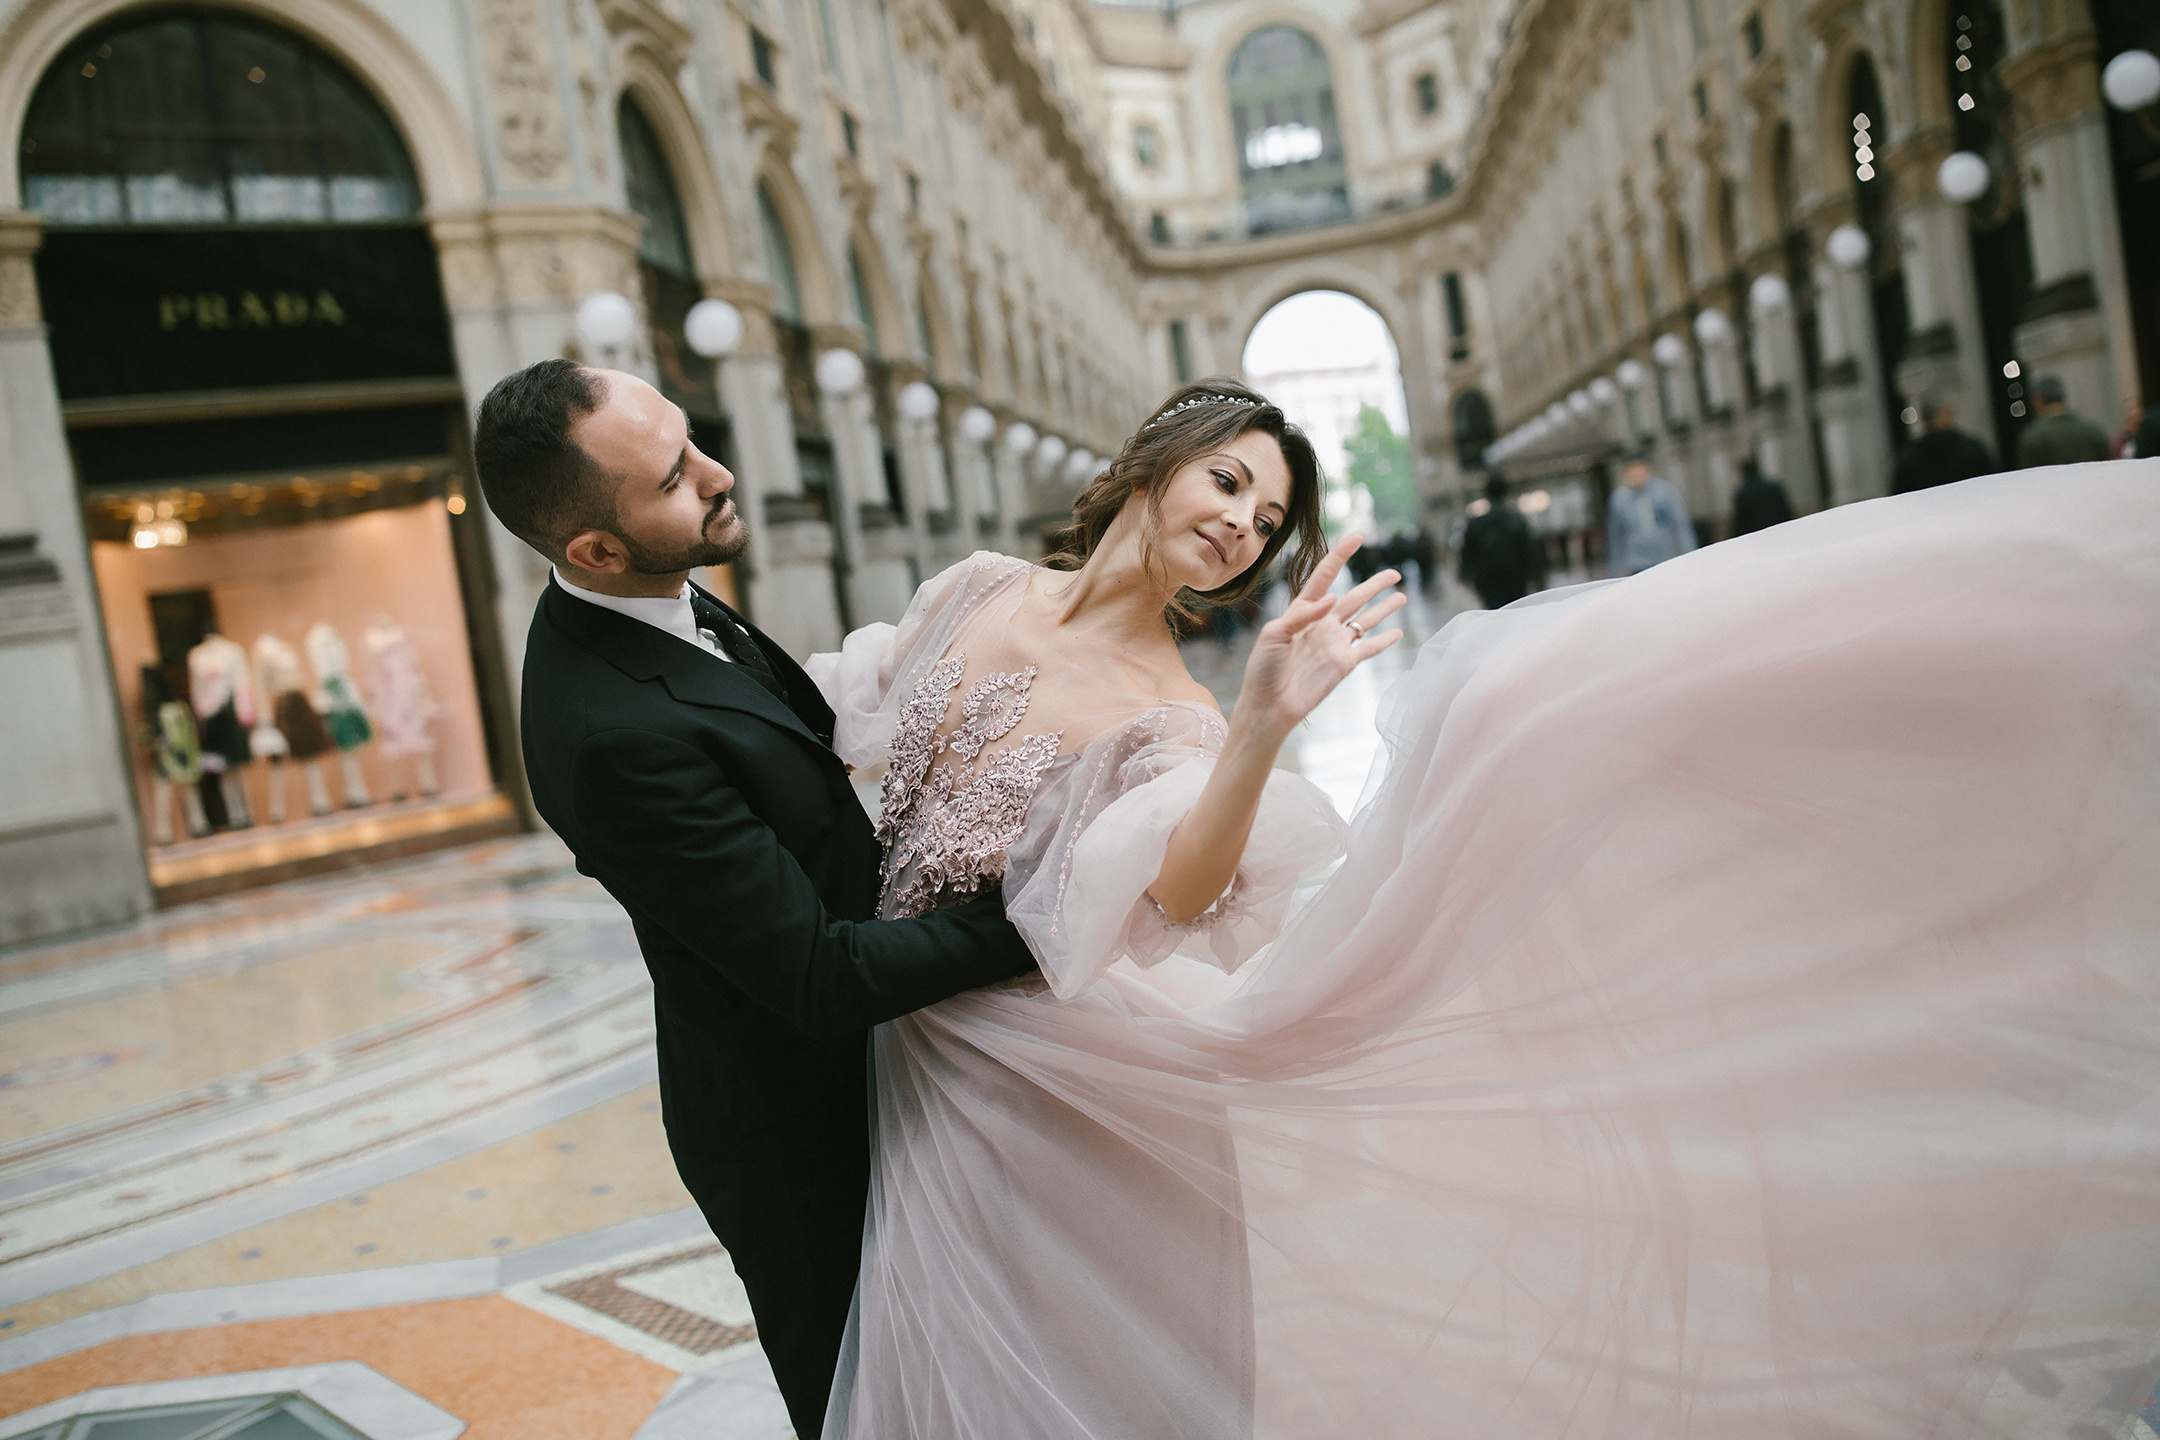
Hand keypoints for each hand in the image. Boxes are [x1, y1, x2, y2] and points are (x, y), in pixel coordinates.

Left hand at [1233, 534, 1405, 741]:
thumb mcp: (1273, 635)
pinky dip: (1384, 640)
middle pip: (1354, 597)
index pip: (1325, 577)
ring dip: (1384, 608)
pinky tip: (1398, 631)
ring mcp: (1335, 644)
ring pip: (1366, 620)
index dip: (1341, 556)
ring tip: (1402, 595)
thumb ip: (1303, 615)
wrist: (1269, 706)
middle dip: (1374, 584)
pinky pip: (1369, 648)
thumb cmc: (1263, 669)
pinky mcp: (1344, 665)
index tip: (1357, 537)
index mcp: (1302, 611)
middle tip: (1394, 573)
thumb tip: (1333, 598)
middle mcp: (1322, 624)